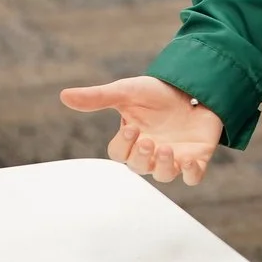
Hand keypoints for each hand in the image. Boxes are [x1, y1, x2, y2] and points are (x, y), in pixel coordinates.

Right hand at [60, 76, 222, 184]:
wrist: (194, 85)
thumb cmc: (157, 93)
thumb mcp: (127, 91)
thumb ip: (98, 97)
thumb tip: (63, 96)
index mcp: (132, 140)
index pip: (119, 153)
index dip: (123, 145)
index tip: (132, 127)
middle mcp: (151, 153)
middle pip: (140, 167)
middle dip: (142, 157)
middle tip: (149, 140)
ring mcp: (174, 157)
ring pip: (164, 176)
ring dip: (163, 166)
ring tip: (166, 149)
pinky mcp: (197, 157)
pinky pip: (193, 177)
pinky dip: (191, 173)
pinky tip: (189, 161)